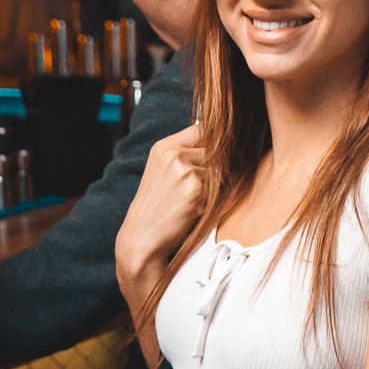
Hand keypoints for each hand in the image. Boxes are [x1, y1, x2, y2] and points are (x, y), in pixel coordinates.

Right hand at [115, 124, 207, 297]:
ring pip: (221, 170)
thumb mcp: (165, 173)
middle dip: (218, 167)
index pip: (202, 129)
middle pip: (217, 150)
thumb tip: (226, 144)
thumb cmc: (158, 208)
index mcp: (164, 147)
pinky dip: (213, 201)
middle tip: (203, 188)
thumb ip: (188, 155)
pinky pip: (220, 189)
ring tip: (193, 201)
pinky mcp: (195, 189)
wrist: (142, 239)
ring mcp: (184, 170)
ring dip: (216, 187)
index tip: (218, 157)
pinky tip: (194, 211)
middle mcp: (173, 154)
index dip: (214, 143)